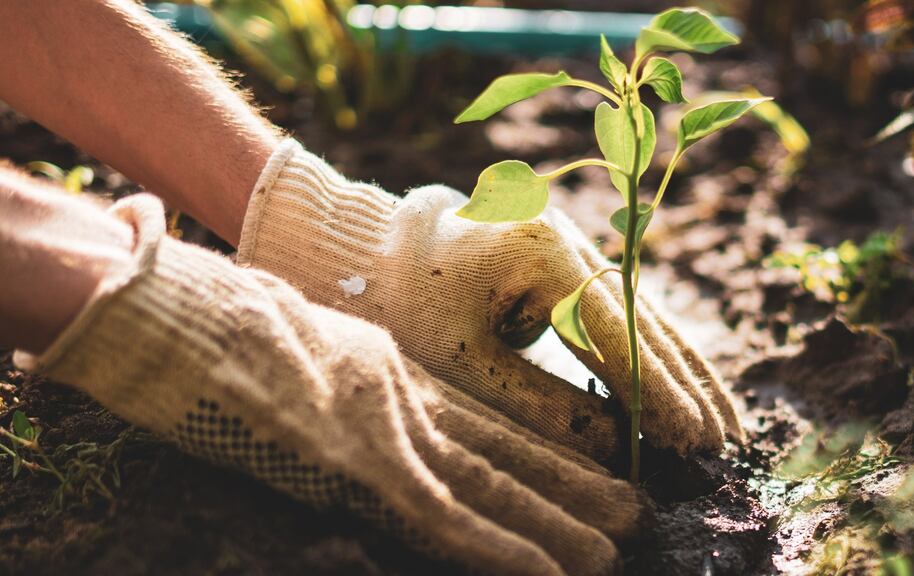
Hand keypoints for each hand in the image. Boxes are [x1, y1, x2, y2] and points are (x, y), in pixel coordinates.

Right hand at [16, 194, 641, 575]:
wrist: (179, 307)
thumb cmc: (218, 323)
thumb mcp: (297, 342)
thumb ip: (341, 370)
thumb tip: (354, 399)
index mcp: (387, 370)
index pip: (479, 418)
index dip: (536, 446)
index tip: (589, 465)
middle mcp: (399, 397)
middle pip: (498, 449)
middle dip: (566, 482)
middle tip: (633, 508)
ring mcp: (381, 429)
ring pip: (488, 484)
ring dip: (553, 519)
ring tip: (615, 544)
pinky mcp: (356, 462)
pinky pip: (443, 517)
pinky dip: (499, 549)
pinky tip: (550, 572)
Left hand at [238, 140, 741, 461]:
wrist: (373, 250)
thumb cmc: (403, 305)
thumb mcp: (461, 363)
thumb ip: (538, 405)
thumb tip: (614, 449)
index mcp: (542, 254)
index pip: (616, 334)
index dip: (657, 392)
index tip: (694, 439)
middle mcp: (569, 240)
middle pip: (644, 320)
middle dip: (686, 385)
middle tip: (727, 442)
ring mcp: (571, 246)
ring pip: (642, 314)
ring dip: (682, 370)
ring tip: (723, 421)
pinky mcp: (565, 262)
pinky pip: (621, 312)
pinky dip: (651, 353)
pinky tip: (679, 386)